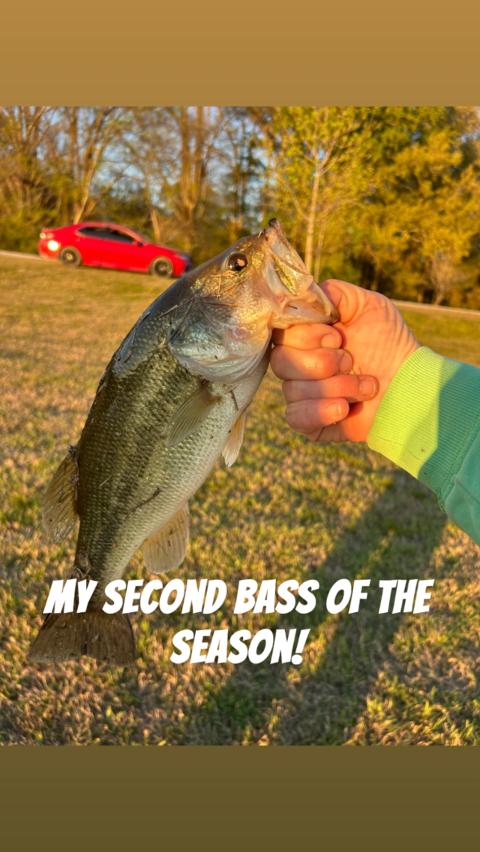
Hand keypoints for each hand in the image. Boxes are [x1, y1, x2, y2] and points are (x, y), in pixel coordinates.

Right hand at [271, 279, 418, 441]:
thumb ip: (334, 293)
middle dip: (324, 362)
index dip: (307, 336)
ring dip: (337, 387)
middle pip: (282, 362)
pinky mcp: (308, 422)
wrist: (409, 386)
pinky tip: (344, 409)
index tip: (338, 337)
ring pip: (293, 389)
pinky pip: (295, 416)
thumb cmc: (390, 344)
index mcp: (306, 336)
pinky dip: (321, 411)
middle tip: (352, 362)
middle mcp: (298, 364)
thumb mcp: (368, 306)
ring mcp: (301, 394)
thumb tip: (302, 297)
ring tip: (365, 387)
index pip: (282, 333)